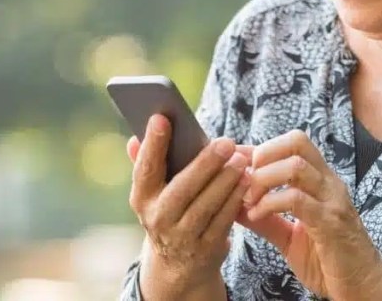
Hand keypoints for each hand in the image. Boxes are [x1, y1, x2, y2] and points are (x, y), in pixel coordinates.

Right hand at [127, 115, 251, 298]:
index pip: (145, 168)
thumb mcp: (154, 192)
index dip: (152, 144)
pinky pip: (223, 221)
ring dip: (226, 181)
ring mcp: (181, 237)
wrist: (177, 264)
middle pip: (182, 189)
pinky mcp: (206, 249)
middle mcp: (158, 219)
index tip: (162, 118)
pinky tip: (247, 181)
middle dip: (205, 164)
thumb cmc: (170, 209)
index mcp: (142, 198)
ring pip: (206, 206)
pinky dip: (236, 199)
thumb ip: (149, 163)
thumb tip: (134, 137)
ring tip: (241, 160)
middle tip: (226, 141)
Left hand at [239, 130, 381, 300]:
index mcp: (320, 180)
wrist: (362, 285)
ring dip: (263, 179)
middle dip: (263, 154)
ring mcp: (332, 200)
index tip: (234, 164)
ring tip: (248, 200)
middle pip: (297, 141)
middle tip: (245, 180)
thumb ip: (265, 217)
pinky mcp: (331, 222)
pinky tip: (257, 216)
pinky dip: (270, 204)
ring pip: (295, 166)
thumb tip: (234, 203)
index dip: (259, 148)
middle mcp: (328, 182)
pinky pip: (297, 200)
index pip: (291, 144)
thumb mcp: (289, 235)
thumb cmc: (327, 259)